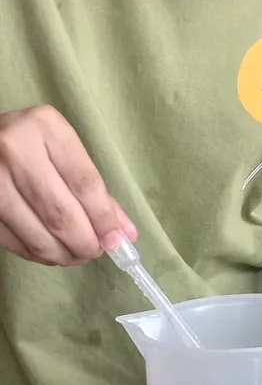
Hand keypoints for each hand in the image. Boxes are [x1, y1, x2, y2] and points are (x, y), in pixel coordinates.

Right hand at [0, 105, 137, 265]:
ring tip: (77, 255)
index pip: (84, 183)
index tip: (117, 240)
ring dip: (64, 255)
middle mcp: (15, 150)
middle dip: (85, 242)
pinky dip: (39, 254)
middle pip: (61, 214)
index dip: (104, 218)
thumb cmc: (31, 142)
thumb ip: (94, 189)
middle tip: (96, 251)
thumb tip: (123, 234)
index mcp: (45, 128)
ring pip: (38, 234)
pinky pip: (15, 242)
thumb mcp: (63, 149)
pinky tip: (52, 252)